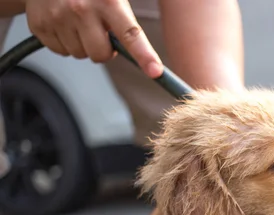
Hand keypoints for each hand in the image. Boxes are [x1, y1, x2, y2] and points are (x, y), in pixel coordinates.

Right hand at [23, 0, 163, 77]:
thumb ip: (124, 22)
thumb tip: (139, 55)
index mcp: (108, 1)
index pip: (131, 35)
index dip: (145, 55)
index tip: (155, 72)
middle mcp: (82, 9)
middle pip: (100, 55)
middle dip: (103, 50)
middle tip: (99, 32)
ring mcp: (58, 17)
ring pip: (79, 54)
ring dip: (82, 44)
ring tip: (78, 22)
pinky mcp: (40, 25)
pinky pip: (60, 51)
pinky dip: (64, 42)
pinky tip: (63, 23)